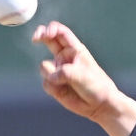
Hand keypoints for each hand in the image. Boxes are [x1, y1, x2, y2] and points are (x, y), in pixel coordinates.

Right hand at [32, 21, 135, 135]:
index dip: (51, 29)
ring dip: (52, 75)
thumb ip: (63, 72)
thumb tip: (50, 77)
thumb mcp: (81, 75)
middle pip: (48, 40)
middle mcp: (65, 58)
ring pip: (44, 67)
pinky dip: (53, 88)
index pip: (61, 33)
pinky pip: (46, 83)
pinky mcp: (54, 84)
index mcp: (75, 50)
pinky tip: (64, 92)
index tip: (45, 33)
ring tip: (67, 84)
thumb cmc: (96, 86)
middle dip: (40, 36)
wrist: (100, 106)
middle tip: (35, 39)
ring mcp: (58, 70)